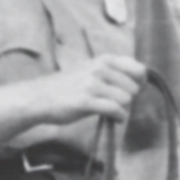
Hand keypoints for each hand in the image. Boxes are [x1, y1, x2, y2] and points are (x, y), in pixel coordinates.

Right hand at [32, 55, 146, 127]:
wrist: (39, 97)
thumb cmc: (67, 87)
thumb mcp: (90, 69)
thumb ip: (112, 71)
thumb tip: (140, 80)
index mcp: (103, 60)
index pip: (138, 69)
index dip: (140, 83)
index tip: (133, 92)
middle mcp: (100, 69)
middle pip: (134, 87)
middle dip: (129, 99)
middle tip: (116, 104)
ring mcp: (92, 84)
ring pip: (126, 99)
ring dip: (123, 109)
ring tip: (112, 111)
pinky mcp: (86, 101)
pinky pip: (115, 110)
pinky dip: (119, 117)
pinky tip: (113, 119)